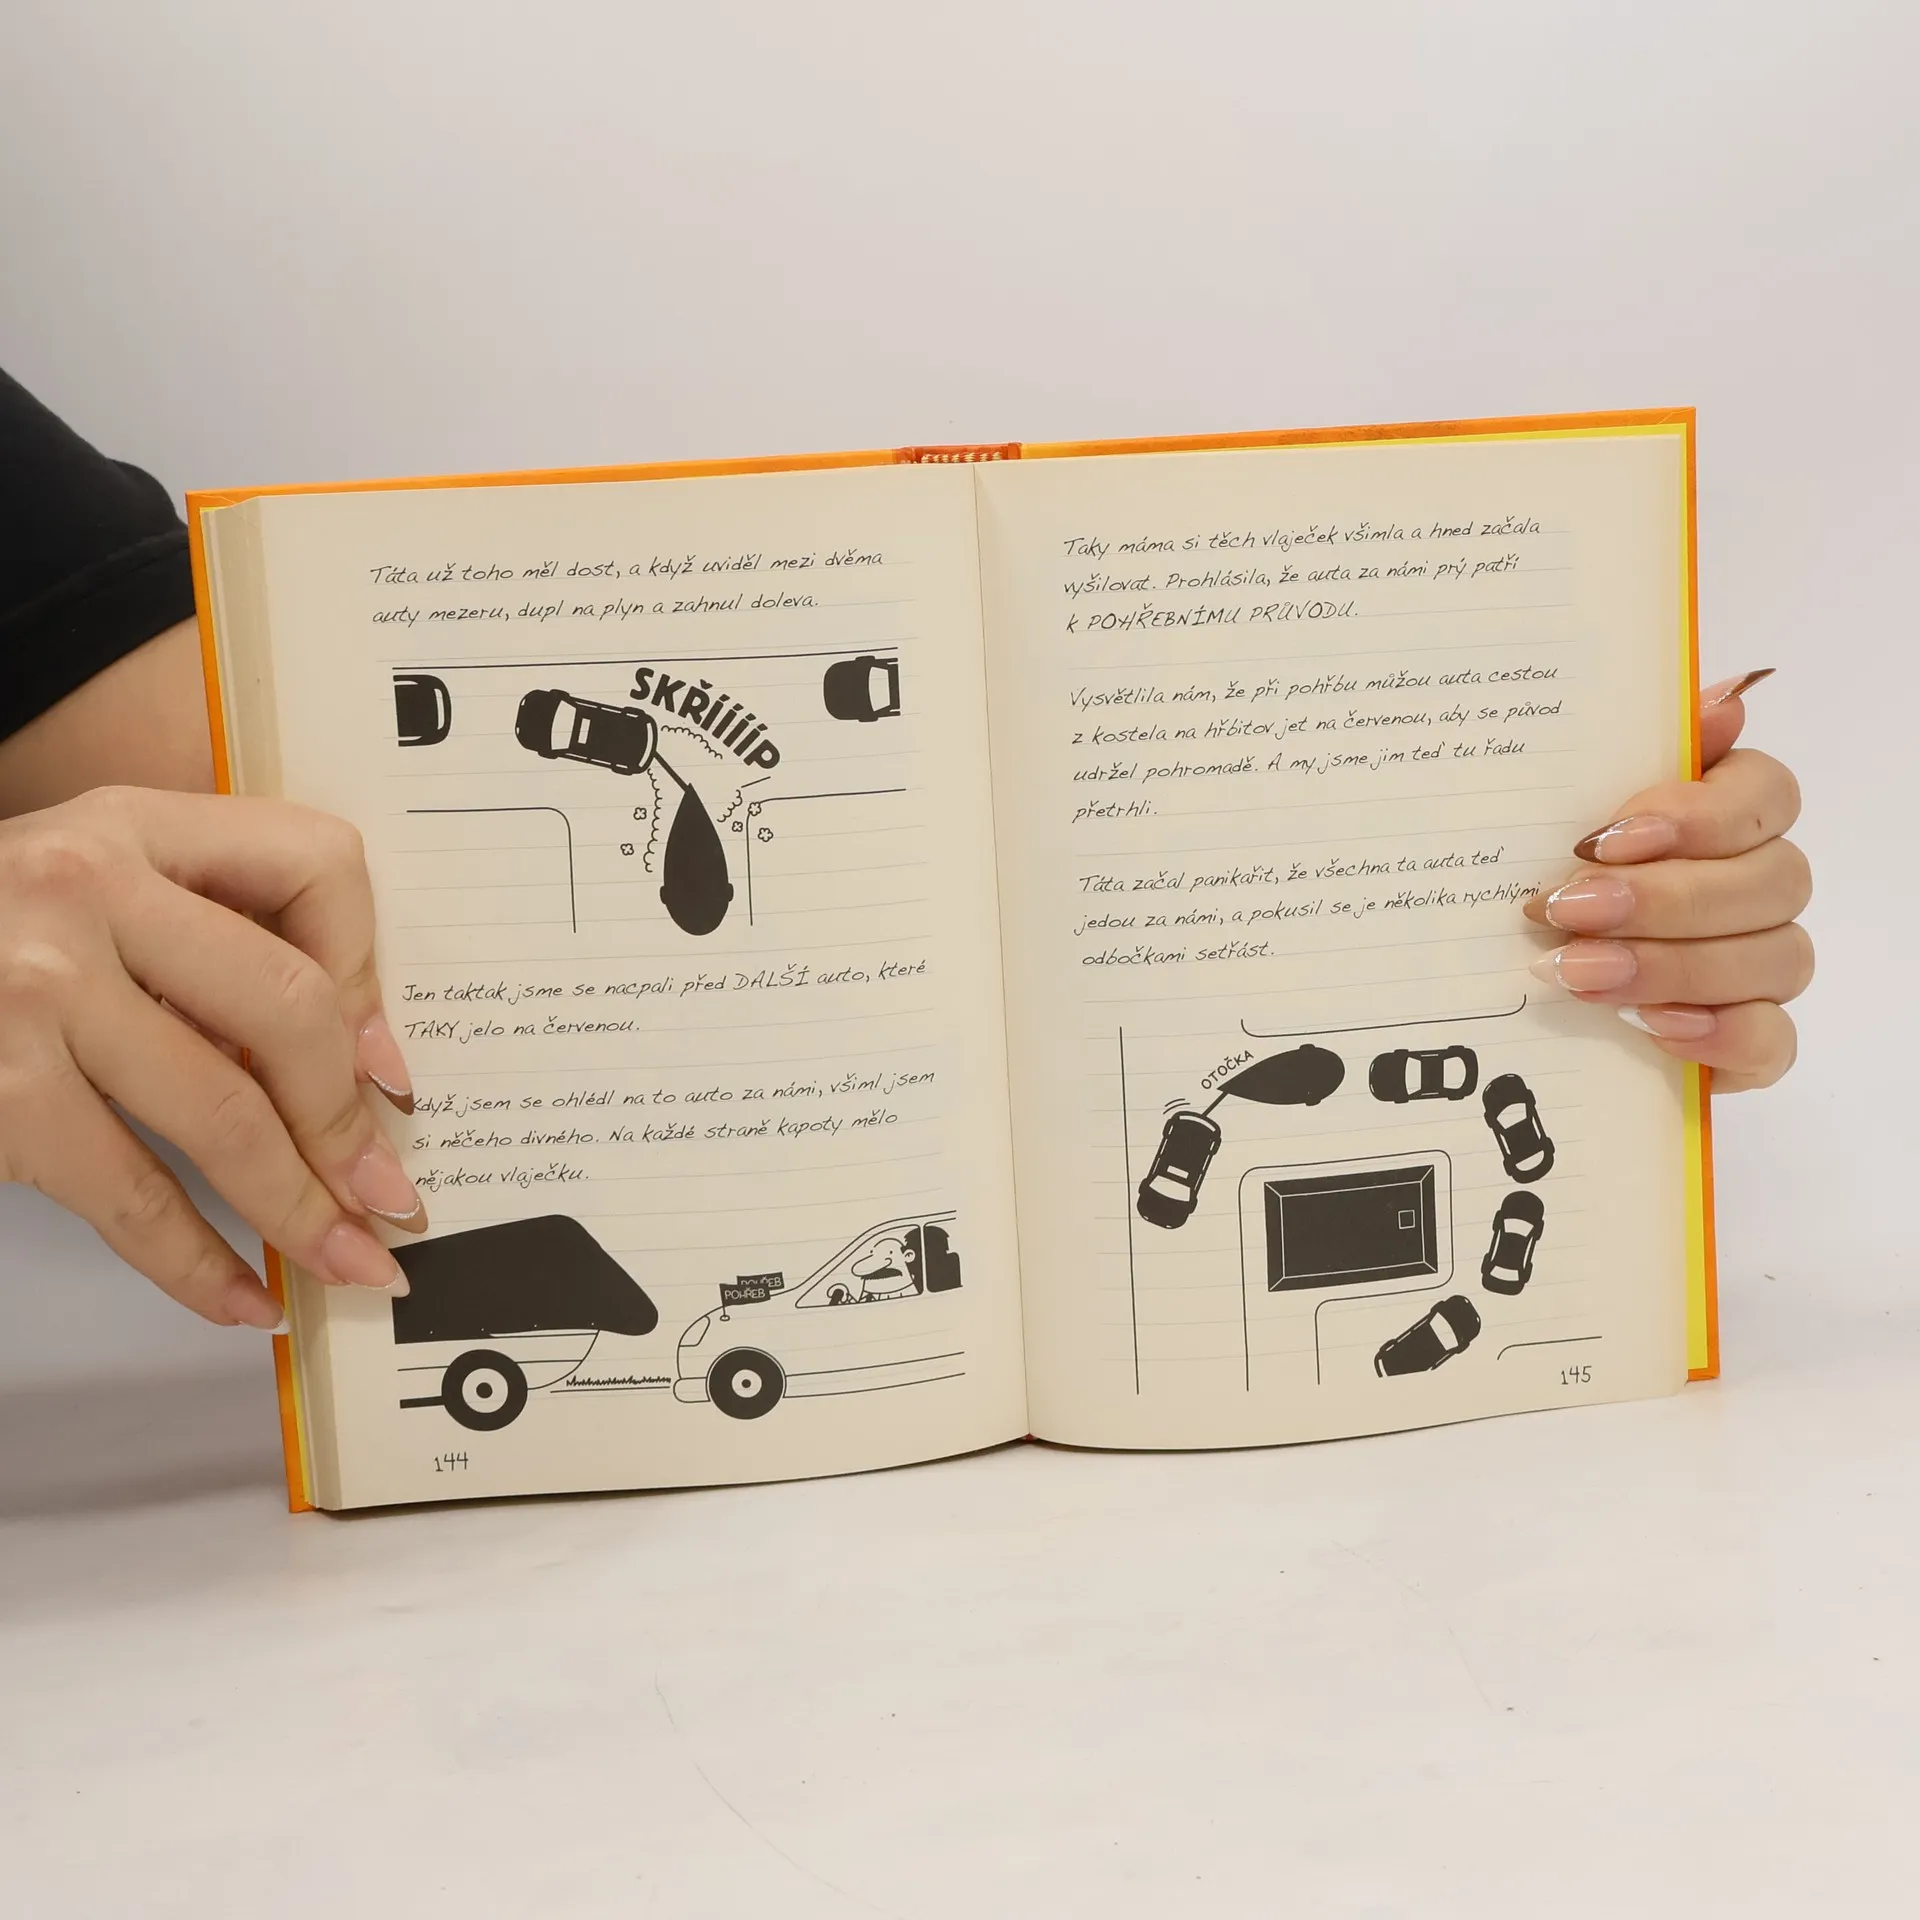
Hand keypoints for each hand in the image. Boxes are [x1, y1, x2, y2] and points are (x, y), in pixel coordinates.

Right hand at [0, 786, 423, 1326]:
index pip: (313, 866)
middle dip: (349, 1123)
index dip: (373, 977)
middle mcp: (87, 890)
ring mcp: (37, 992)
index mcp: (135, 827)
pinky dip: (199, 1265)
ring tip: (351, 1262)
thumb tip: (358, 1070)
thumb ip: (205, 940)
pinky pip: (133, 1196)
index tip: (390, 1071)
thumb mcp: (92, 895)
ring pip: (226, 1117)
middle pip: (288, 1010)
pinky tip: (246, 1301)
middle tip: (390, 1197)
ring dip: (304, 1210)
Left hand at [1523, 670, 1810, 1092]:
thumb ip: (1630, 752)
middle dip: (1663, 899)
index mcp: (1726, 813)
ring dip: (1672, 965)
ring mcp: (1763, 965)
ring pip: (1775, 958)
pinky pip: (1772, 1040)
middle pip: (1772, 880)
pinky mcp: (1750, 1040)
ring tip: (1578, 973)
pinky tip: (1648, 1027)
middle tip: (1567, 911)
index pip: (1768, 793)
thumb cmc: (1543, 877)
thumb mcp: (1555, 810)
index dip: (1698, 815)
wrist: (1504, 983)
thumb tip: (1725, 697)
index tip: (1601, 838)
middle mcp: (1760, 884)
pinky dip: (1716, 1033)